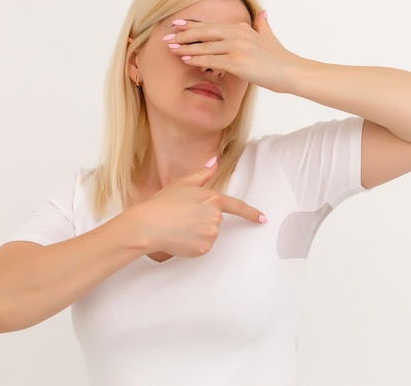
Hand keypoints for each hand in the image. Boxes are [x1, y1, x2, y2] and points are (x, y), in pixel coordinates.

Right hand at [125, 159, 265, 257]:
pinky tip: (179, 238)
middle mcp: (216, 218)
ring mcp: (211, 234)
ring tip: (178, 227)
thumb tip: (214, 161)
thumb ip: (202, 174)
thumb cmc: (163, 203)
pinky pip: (201, 247)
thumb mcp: (183, 184)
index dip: (251, 213)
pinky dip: (192, 244)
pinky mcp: (203, 248)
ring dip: (197, 232)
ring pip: (208, 235)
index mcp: (213, 199)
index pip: (237, 206)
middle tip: (182, 217)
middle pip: (215, 221)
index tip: (262, 219)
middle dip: (202, 220)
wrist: (148, 225)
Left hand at [164, 11, 298, 92]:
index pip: (211, 26)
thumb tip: (263, 14)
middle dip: (183, 35)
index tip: (177, 25)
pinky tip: (186, 60)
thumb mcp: (269, 37)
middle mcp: (237, 34)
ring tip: (172, 49)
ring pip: (205, 47)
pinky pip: (212, 60)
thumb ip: (263, 24)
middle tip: (167, 37)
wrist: (291, 72)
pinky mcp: (237, 63)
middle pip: (204, 32)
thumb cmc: (279, 59)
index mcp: (241, 27)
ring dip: (186, 48)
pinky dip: (197, 60)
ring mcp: (237, 48)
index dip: (192, 25)